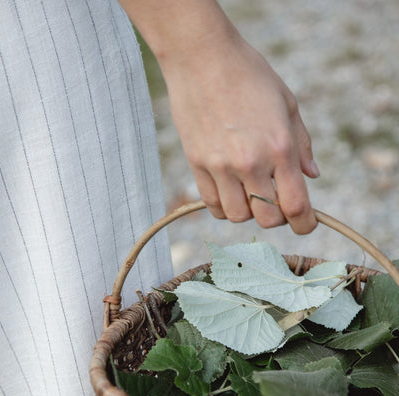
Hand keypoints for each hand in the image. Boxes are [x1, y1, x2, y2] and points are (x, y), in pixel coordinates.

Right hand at [161, 35, 318, 233]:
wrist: (202, 57)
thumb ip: (302, 145)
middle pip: (267, 220)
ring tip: (249, 191)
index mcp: (280, 148)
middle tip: (276, 202)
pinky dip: (223, 205)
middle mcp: (250, 162)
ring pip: (237, 216)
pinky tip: (228, 189)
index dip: (305, 224)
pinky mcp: (197, 164)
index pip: (296, 207)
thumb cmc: (250, 75)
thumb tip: (312, 176)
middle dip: (276, 217)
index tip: (306, 224)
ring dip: (248, 211)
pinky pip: (212, 204)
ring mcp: (220, 166)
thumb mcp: (287, 103)